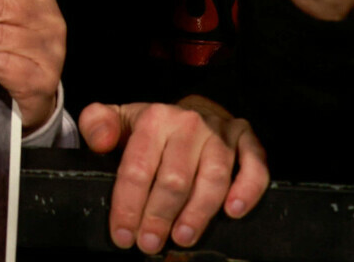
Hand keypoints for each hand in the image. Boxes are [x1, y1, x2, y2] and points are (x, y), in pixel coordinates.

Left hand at [79, 97, 268, 252]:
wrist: (195, 110)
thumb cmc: (155, 127)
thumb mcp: (119, 119)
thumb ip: (98, 124)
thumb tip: (99, 140)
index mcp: (155, 119)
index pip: (138, 167)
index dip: (128, 205)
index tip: (123, 234)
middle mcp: (190, 124)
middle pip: (175, 178)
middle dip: (159, 216)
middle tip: (149, 243)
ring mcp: (221, 134)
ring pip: (213, 178)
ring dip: (197, 213)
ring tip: (182, 237)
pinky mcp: (247, 141)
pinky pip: (254, 167)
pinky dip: (247, 190)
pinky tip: (233, 211)